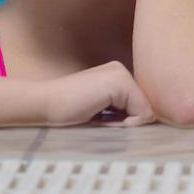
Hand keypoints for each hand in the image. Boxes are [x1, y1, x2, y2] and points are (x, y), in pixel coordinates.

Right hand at [40, 61, 155, 126]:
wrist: (43, 103)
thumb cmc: (68, 112)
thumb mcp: (101, 110)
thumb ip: (122, 111)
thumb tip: (150, 120)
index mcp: (117, 76)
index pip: (139, 105)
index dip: (125, 121)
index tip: (101, 119)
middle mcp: (122, 70)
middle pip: (144, 108)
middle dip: (125, 121)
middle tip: (96, 117)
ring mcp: (121, 74)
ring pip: (144, 111)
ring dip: (123, 123)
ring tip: (96, 115)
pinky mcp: (119, 83)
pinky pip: (141, 113)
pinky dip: (124, 123)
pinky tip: (98, 114)